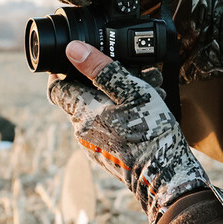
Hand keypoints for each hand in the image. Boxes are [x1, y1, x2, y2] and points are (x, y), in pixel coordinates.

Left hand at [47, 41, 208, 223]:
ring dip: (119, 97)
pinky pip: (108, 127)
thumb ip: (102, 69)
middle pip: (81, 96)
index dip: (64, 69)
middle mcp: (82, 129)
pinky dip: (122, 115)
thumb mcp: (133, 92)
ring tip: (151, 91)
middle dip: (105, 80)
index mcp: (83, 111)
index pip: (56, 86)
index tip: (81, 58)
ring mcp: (93, 144)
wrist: (166, 175)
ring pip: (99, 111)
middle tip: (134, 72)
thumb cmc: (150, 133)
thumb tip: (73, 49)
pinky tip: (147, 112)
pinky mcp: (106, 153)